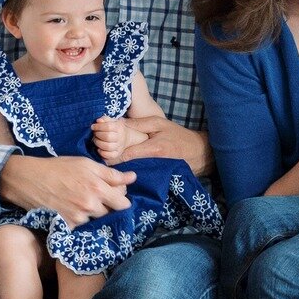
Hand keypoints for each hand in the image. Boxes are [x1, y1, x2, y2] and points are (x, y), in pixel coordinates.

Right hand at [0, 155, 135, 226]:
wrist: (29, 179)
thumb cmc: (58, 168)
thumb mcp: (86, 164)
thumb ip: (111, 174)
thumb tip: (133, 178)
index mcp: (98, 187)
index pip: (123, 203)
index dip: (121, 199)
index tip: (114, 194)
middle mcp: (91, 205)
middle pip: (112, 214)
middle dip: (108, 207)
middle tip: (96, 198)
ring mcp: (79, 217)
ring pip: (97, 221)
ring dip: (95, 214)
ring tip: (82, 202)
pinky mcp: (68, 226)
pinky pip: (83, 227)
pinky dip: (81, 220)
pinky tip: (72, 210)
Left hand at [91, 116, 136, 163]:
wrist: (125, 137)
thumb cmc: (115, 128)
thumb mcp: (111, 121)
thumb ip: (104, 119)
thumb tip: (98, 121)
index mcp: (119, 128)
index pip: (108, 127)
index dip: (98, 127)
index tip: (93, 127)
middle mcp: (120, 137)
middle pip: (108, 137)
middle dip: (98, 135)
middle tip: (94, 133)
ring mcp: (119, 147)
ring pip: (108, 146)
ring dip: (98, 143)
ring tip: (95, 140)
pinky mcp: (116, 154)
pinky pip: (109, 155)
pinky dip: (102, 152)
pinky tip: (99, 148)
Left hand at [98, 116, 213, 174]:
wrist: (198, 152)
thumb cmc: (178, 136)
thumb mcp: (159, 124)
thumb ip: (139, 124)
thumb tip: (118, 124)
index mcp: (152, 149)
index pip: (125, 155)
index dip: (111, 155)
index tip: (100, 151)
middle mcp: (151, 162)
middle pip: (126, 166)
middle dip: (112, 162)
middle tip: (101, 157)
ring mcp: (153, 170)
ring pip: (130, 171)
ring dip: (119, 167)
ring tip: (108, 162)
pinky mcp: (155, 174)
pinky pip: (138, 173)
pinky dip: (128, 170)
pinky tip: (122, 167)